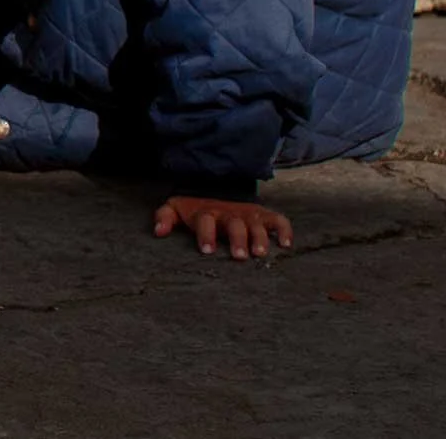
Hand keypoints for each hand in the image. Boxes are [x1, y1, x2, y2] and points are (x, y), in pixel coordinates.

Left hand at [153, 197, 292, 259]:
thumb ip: (164, 218)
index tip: (206, 251)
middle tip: (238, 257)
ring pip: (256, 225)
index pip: (205, 221)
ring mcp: (248, 214)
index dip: (206, 234)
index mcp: (207, 213)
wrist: (215, 189)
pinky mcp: (263, 215)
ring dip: (259, 238)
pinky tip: (287, 245)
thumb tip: (158, 232)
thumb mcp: (176, 209)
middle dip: (237, 239)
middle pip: (235, 224)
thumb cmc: (195, 210)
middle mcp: (229, 213)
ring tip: (260, 254)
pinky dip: (284, 230)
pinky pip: (278, 220)